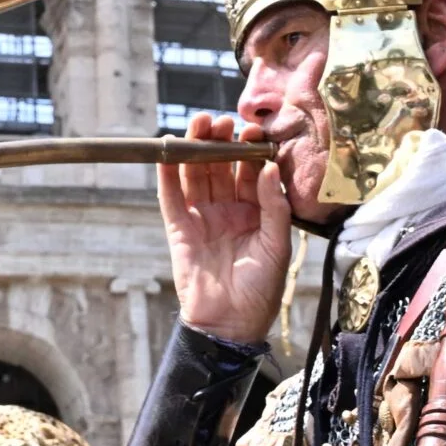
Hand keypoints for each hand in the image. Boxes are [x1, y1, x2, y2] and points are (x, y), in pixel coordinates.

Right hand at [160, 113, 293, 345]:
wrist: (230, 325)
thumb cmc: (261, 290)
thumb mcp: (277, 245)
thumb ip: (273, 206)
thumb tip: (267, 168)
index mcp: (255, 212)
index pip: (250, 172)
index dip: (249, 150)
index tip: (252, 131)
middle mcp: (227, 210)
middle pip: (220, 167)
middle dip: (220, 142)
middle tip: (221, 121)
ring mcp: (201, 218)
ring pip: (195, 175)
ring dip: (195, 149)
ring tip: (198, 124)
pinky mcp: (178, 229)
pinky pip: (171, 197)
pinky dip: (167, 174)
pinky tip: (168, 150)